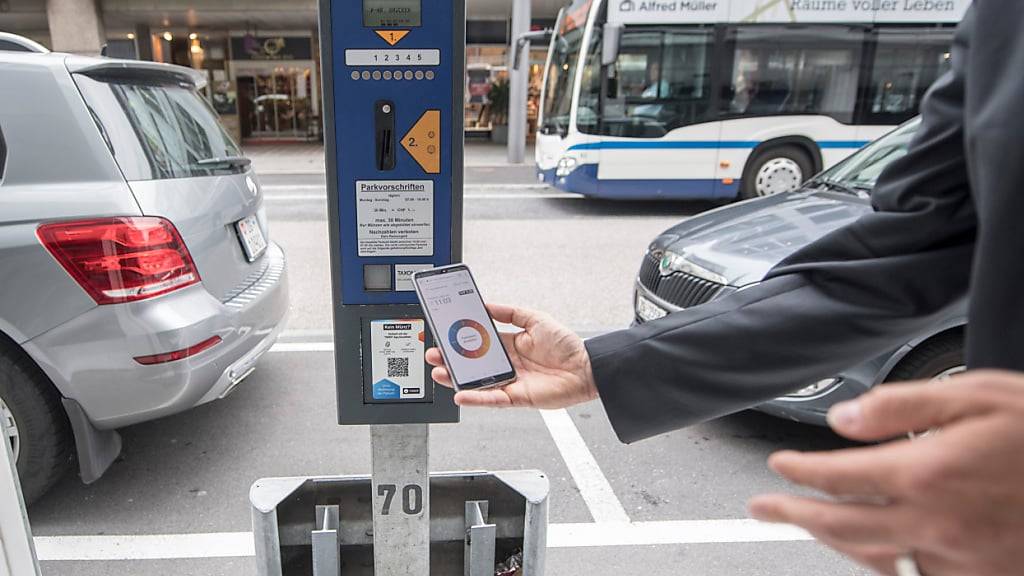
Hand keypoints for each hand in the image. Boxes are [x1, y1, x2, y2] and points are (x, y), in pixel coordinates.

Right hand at [425, 303, 597, 408]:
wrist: (588, 368)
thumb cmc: (568, 344)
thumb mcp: (535, 318)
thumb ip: (510, 312)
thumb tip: (487, 305)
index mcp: (510, 344)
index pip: (479, 342)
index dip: (461, 339)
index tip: (445, 332)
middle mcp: (508, 364)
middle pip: (473, 363)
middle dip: (451, 359)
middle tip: (434, 352)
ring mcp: (511, 381)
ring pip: (477, 382)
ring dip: (456, 378)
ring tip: (439, 371)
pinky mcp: (517, 398)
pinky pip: (492, 399)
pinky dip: (476, 398)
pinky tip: (460, 393)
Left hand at [748, 370, 1023, 575]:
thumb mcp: (975, 394)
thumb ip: (900, 406)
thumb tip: (845, 420)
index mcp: (926, 473)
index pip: (837, 477)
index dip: (798, 471)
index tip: (778, 466)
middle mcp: (937, 524)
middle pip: (842, 527)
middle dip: (794, 516)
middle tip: (763, 510)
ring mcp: (962, 558)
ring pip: (876, 560)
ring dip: (836, 542)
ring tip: (811, 524)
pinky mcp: (986, 575)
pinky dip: (890, 563)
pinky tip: (879, 549)